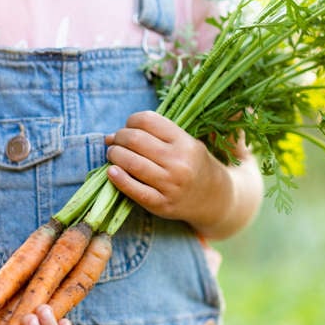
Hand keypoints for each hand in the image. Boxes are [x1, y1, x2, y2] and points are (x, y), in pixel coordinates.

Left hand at [105, 111, 226, 222]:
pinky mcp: (161, 204)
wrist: (214, 199)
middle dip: (119, 138)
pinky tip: (111, 172)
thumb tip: (111, 136)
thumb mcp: (186, 144)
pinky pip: (134, 189)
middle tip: (115, 142)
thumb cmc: (194, 166)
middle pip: (135, 140)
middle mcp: (178, 162)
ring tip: (113, 155)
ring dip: (115, 155)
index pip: (148, 121)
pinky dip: (119, 179)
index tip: (128, 127)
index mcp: (185, 142)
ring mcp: (170, 184)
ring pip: (131, 163)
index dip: (131, 121)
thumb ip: (155, 136)